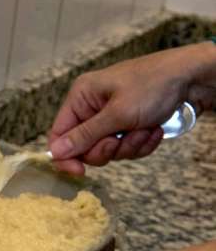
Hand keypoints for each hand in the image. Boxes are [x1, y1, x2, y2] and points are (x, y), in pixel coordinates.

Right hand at [49, 42, 215, 173]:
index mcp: (81, 97)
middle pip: (84, 148)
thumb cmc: (154, 85)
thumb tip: (54, 153)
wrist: (195, 77)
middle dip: (107, 149)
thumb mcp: (117, 114)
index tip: (80, 172)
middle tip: (121, 139)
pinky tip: (154, 130)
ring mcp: (111, 117)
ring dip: (128, 146)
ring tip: (145, 129)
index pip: (59, 135)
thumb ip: (85, 136)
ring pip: (107, 151)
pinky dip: (141, 143)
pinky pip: (125, 148)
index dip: (66, 156)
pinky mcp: (128, 125)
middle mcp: (92, 108)